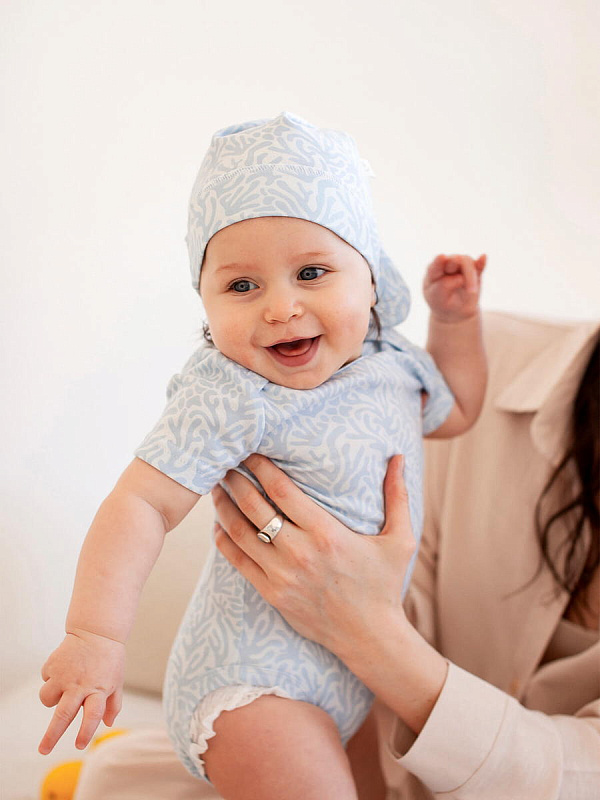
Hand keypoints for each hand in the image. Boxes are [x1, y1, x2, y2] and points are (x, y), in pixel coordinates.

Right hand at [38, 630, 124, 753]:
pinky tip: (65, 669)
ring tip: (64, 689)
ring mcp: (64, 674)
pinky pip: (46, 680)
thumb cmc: (109, 658)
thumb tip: (108, 724)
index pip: (92, 715)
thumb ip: (113, 704)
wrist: (97, 631)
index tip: (79, 745)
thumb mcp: (117, 680)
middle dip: (52, 736)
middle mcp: (80, 684)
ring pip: (47, 699)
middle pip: (64, 715)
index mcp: (98, 689)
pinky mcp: (53, 664)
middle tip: (44, 750)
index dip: (85, 732)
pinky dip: (51, 680)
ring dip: (51, 701)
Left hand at [211, 454, 413, 660]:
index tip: (251, 452)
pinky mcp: (271, 594)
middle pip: (253, 507)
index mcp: (326, 533)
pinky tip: (218, 524)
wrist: (370, 637)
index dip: (261, 467)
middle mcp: (299, 552)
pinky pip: (237, 561)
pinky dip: (223, 539)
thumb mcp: (399, 539)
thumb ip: (397, 495)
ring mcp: (281, 575)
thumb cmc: (384, 585)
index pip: (281, 490)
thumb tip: (399, 457)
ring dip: (223, 507)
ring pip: (239, 532)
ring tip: (217, 488)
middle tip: (227, 464)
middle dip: (236, 481)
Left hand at [423, 253, 485, 322]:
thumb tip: (461, 277)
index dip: (439, 260)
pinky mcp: (475, 271)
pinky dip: (481, 263)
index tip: (441, 257)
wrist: (454, 312)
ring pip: (468, 263)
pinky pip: (479, 265)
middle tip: (463, 283)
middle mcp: (447, 264)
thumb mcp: (437, 299)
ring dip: (471, 276)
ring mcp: (461, 266)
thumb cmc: (441, 303)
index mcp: (434, 270)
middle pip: (454, 260)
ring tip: (471, 292)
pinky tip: (483, 257)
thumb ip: (444, 286)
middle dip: (460, 267)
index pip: (436, 265)